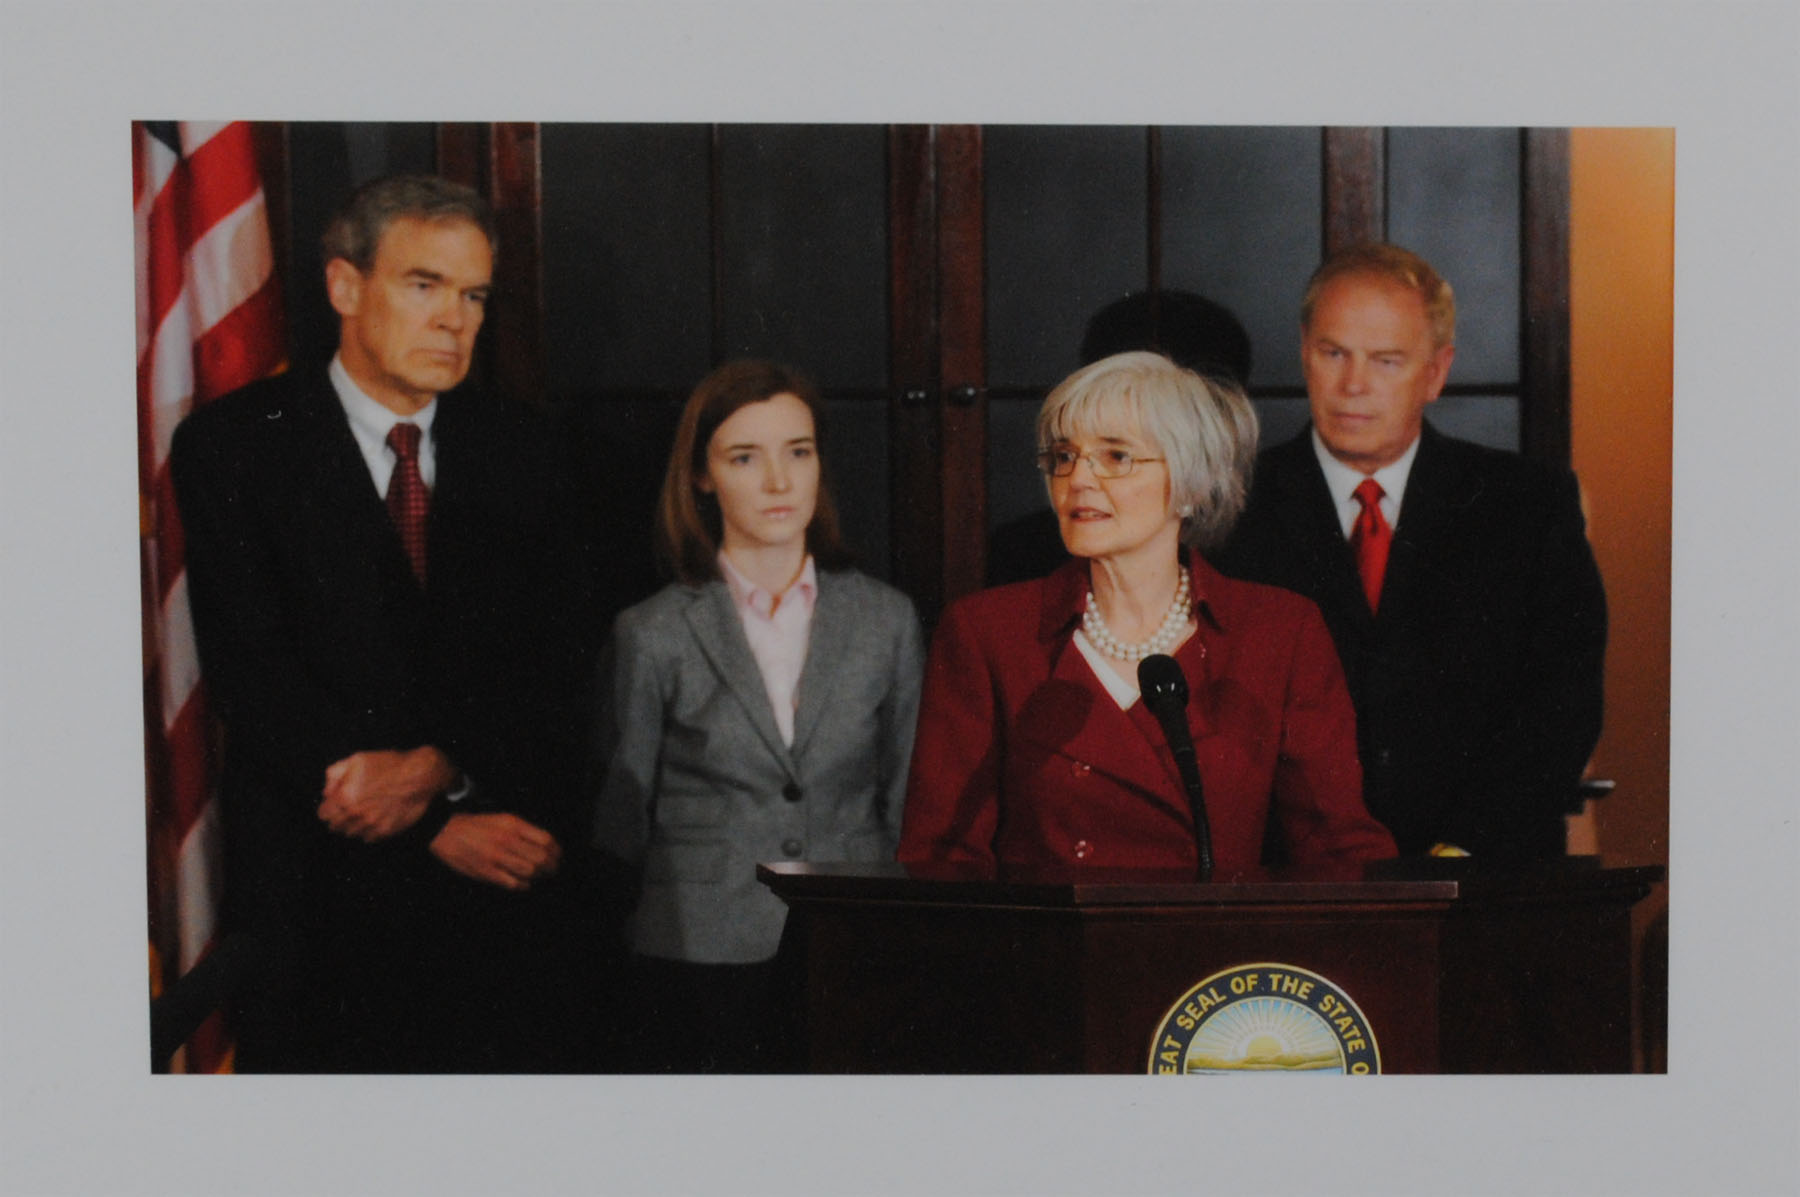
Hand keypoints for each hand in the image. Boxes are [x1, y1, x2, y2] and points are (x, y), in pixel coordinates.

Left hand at [318, 747, 457, 841]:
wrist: (421, 776)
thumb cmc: (390, 765)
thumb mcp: (358, 759)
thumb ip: (334, 774)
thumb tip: (327, 792)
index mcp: (345, 797)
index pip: (323, 815)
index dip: (328, 807)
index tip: (335, 803)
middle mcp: (355, 815)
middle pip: (335, 827)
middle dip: (339, 817)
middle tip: (350, 807)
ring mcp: (371, 825)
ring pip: (351, 834)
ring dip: (353, 825)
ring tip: (364, 812)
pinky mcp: (386, 831)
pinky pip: (368, 838)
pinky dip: (368, 831)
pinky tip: (376, 817)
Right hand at [429, 813, 562, 890]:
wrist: (445, 831)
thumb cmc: (475, 825)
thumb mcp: (502, 819)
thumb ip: (523, 831)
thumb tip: (545, 845)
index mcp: (512, 824)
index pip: (545, 840)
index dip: (556, 851)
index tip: (558, 855)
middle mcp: (506, 840)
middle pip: (541, 858)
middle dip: (552, 866)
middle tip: (554, 869)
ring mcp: (496, 857)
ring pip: (530, 871)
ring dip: (539, 876)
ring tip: (542, 876)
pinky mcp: (487, 872)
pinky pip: (513, 883)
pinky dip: (523, 885)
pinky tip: (525, 883)